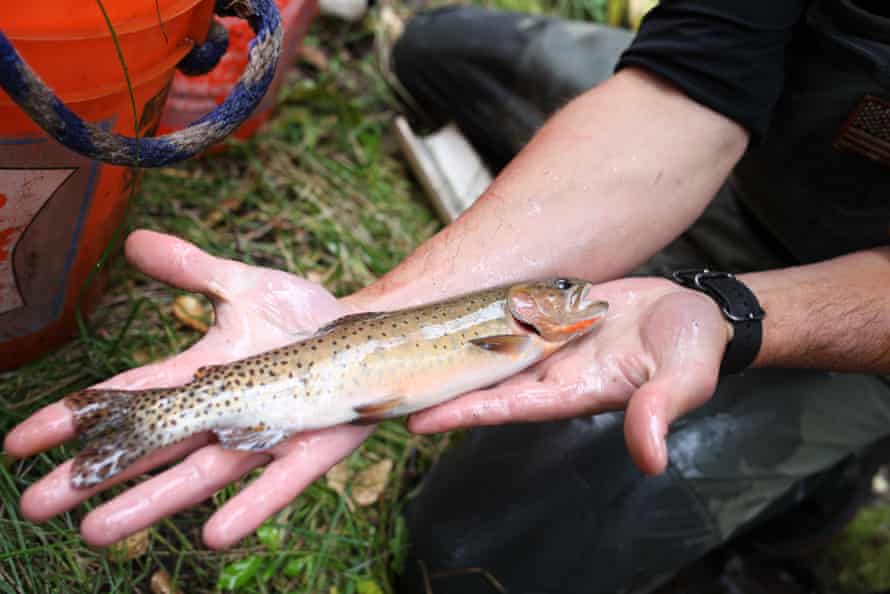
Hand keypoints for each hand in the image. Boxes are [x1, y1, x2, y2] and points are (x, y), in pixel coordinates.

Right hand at [4, 230, 373, 548]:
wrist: (366, 332)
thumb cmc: (302, 315)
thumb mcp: (243, 285)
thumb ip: (191, 269)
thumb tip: (132, 241)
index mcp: (201, 375)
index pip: (128, 397)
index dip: (75, 417)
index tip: (20, 442)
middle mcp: (222, 413)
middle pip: (150, 448)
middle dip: (95, 475)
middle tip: (37, 504)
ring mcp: (263, 434)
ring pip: (199, 475)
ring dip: (151, 502)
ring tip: (97, 532)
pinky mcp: (306, 446)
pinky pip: (275, 481)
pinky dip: (248, 506)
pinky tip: (212, 534)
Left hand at [406, 277, 731, 474]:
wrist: (697, 314)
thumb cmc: (693, 348)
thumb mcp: (683, 378)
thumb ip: (659, 411)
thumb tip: (650, 458)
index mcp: (574, 392)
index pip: (508, 406)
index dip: (464, 413)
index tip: (417, 421)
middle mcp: (550, 372)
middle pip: (483, 381)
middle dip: (437, 387)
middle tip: (383, 388)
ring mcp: (547, 344)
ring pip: (486, 348)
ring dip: (446, 352)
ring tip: (397, 350)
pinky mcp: (550, 317)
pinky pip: (504, 319)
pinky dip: (473, 320)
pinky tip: (441, 316)